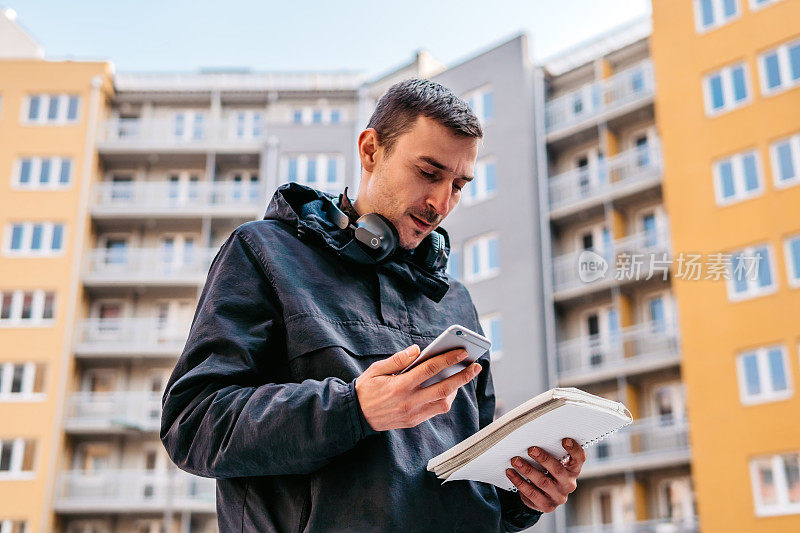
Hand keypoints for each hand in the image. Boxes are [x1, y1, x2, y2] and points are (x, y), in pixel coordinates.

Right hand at [355, 344, 481, 431]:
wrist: (356, 415)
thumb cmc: (366, 389)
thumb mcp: (377, 369)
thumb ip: (398, 359)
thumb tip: (417, 350)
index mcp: (399, 385)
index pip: (430, 369)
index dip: (448, 359)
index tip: (462, 352)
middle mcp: (408, 401)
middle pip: (443, 388)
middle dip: (463, 376)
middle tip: (476, 366)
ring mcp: (412, 414)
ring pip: (443, 402)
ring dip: (456, 389)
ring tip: (463, 376)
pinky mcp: (413, 421)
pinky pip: (436, 410)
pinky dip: (445, 399)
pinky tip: (449, 388)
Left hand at [505, 438, 584, 512]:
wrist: (544, 496)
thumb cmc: (548, 472)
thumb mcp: (554, 462)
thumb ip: (552, 452)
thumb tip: (536, 435)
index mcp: (573, 470)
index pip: (579, 459)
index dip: (574, 450)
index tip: (565, 440)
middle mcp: (568, 484)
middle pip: (558, 470)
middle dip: (543, 459)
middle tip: (531, 449)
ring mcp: (558, 496)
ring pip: (542, 482)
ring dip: (527, 470)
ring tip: (515, 460)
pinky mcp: (546, 506)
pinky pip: (531, 494)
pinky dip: (519, 482)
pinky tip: (511, 473)